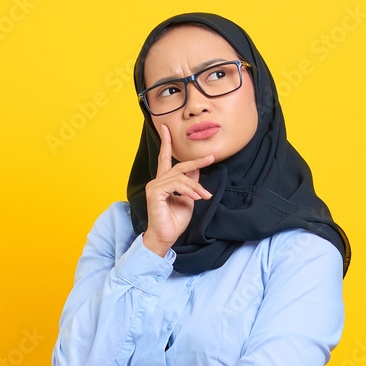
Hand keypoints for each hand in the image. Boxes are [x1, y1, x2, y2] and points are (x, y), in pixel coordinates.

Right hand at [142, 124, 215, 255]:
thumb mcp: (188, 199)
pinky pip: (175, 185)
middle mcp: (157, 181)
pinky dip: (188, 190)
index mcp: (164, 182)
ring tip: (204, 196)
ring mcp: (154, 186)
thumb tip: (196, 170)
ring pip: (180, 177)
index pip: (165, 158)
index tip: (166, 128)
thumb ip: (190, 184)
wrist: (165, 237)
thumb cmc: (175, 221)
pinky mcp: (154, 192)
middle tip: (211, 157)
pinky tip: (195, 198)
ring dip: (196, 186)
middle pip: (178, 165)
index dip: (166, 143)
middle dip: (195, 161)